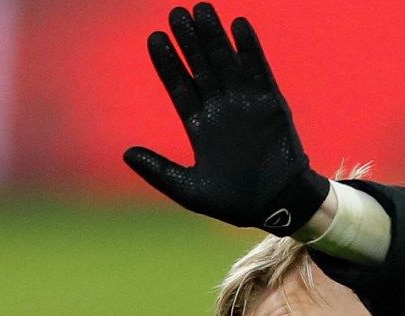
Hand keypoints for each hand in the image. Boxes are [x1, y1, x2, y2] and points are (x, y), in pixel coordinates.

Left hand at [123, 4, 328, 234]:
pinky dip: (249, 49)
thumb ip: (159, 171)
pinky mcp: (270, 104)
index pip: (179, 86)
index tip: (154, 38)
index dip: (167, 63)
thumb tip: (126, 153)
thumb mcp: (190, 191)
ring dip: (214, 37)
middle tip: (176, 13)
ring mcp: (245, 104)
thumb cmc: (235, 203)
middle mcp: (221, 109)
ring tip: (202, 9)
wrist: (278, 206)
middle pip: (201, 67)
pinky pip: (258, 71)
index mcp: (200, 127)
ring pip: (226, 63)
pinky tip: (238, 26)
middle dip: (189, 41)